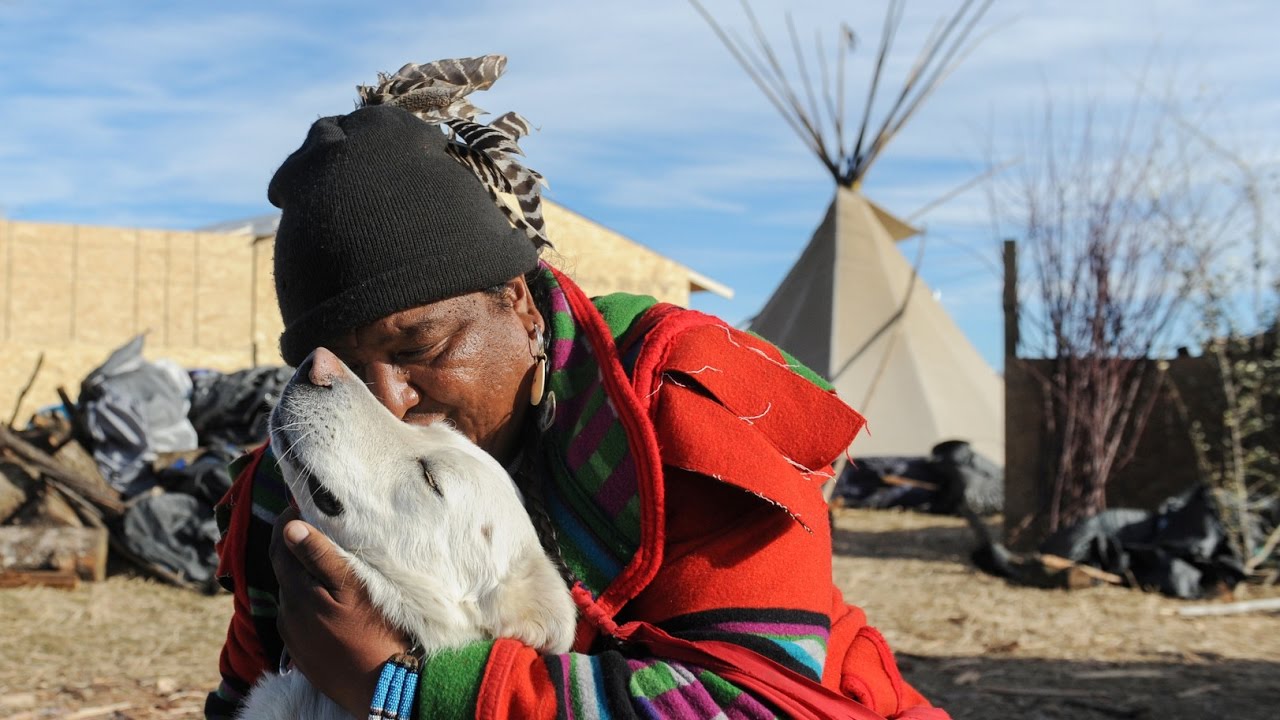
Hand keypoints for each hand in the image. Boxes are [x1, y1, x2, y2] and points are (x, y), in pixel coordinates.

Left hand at [270, 506, 408, 715]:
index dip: (288, 521)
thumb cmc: (376, 632)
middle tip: (317, 524)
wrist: (381, 687)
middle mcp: (287, 613)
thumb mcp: (353, 588)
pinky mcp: (302, 652)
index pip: (280, 546)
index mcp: (297, 592)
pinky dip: (308, 600)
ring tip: (327, 562)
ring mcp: (293, 635)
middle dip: (296, 545)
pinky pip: (299, 616)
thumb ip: (320, 557)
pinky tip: (329, 599)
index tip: (302, 501)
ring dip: (303, 574)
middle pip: (285, 568)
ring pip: (292, 593)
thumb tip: (290, 527)